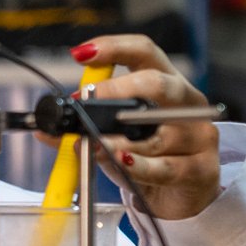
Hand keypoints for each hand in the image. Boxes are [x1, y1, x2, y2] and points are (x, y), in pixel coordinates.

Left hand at [67, 34, 222, 220]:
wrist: (179, 197)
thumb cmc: (148, 157)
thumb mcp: (113, 138)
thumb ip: (82, 130)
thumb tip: (44, 130)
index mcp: (166, 83)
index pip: (144, 52)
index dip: (114, 48)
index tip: (81, 54)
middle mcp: (186, 103)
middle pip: (156, 84)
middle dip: (117, 90)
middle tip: (88, 99)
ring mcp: (199, 134)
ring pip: (157, 132)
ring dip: (120, 139)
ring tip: (97, 144)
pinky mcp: (202, 168)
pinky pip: (165, 166)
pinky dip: (138, 166)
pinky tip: (122, 162)